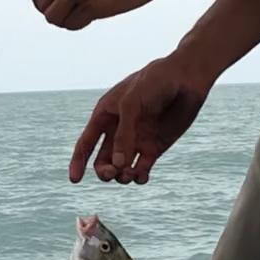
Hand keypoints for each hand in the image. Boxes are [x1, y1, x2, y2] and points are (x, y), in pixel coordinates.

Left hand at [27, 0, 174, 29]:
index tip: (54, 4)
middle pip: (42, 5)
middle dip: (55, 11)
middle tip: (72, 11)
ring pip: (53, 17)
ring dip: (66, 20)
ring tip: (82, 14)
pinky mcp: (92, 4)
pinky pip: (72, 24)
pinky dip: (79, 24)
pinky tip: (92, 16)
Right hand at [69, 54, 215, 183]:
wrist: (185, 79)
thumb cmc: (154, 83)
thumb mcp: (132, 105)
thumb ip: (124, 135)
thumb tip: (118, 166)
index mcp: (105, 115)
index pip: (86, 143)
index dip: (78, 162)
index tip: (75, 180)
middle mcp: (118, 130)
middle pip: (102, 161)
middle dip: (104, 172)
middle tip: (113, 172)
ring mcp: (136, 140)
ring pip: (121, 168)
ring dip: (122, 176)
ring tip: (131, 173)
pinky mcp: (154, 147)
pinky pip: (141, 169)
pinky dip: (139, 177)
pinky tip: (141, 176)